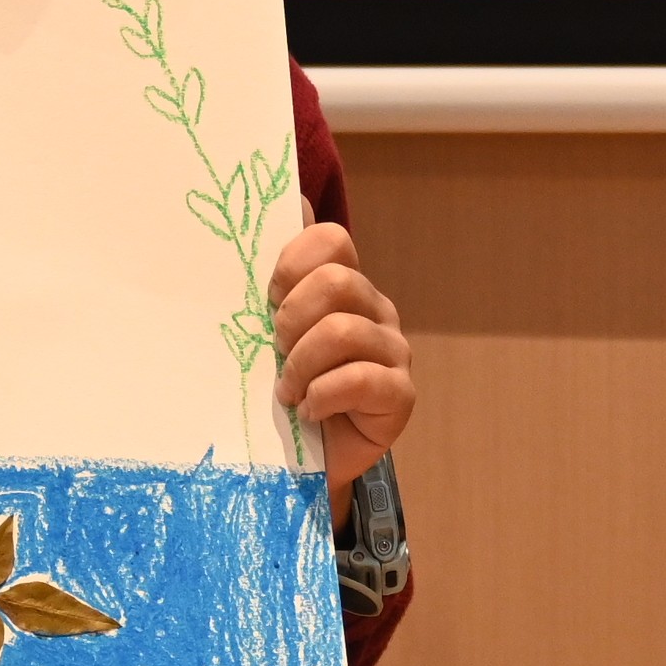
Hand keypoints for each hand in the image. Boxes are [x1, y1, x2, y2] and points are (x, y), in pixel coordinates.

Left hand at [268, 222, 411, 505]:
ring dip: (301, 363)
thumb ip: (270, 284)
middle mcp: (375, 310)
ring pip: (344, 330)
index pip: (332, 240)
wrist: (303, 462)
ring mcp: (393, 351)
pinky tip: (309, 411)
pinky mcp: (400, 394)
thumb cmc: (283, 390)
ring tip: (286, 390)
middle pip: (337, 282)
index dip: (293, 262)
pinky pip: (361, 380)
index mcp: (344, 285)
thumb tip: (291, 203)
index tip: (269, 297)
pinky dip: (323, 396)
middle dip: (292, 317)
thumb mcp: (266, 336)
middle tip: (275, 350)